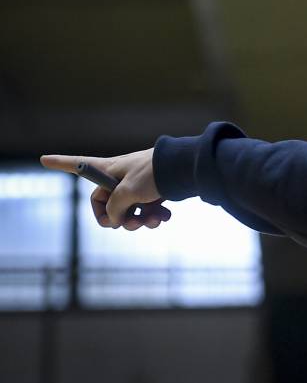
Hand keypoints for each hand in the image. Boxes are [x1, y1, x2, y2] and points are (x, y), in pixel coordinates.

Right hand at [39, 148, 171, 229]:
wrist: (187, 169)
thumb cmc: (154, 174)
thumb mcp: (126, 192)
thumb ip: (114, 209)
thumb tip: (116, 219)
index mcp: (108, 168)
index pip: (78, 165)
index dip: (61, 163)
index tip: (43, 159)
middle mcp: (121, 176)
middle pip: (107, 203)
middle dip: (117, 218)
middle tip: (131, 223)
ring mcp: (139, 185)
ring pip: (131, 212)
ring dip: (140, 221)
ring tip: (152, 220)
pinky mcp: (157, 192)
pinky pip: (149, 211)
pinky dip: (155, 217)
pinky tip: (165, 216)